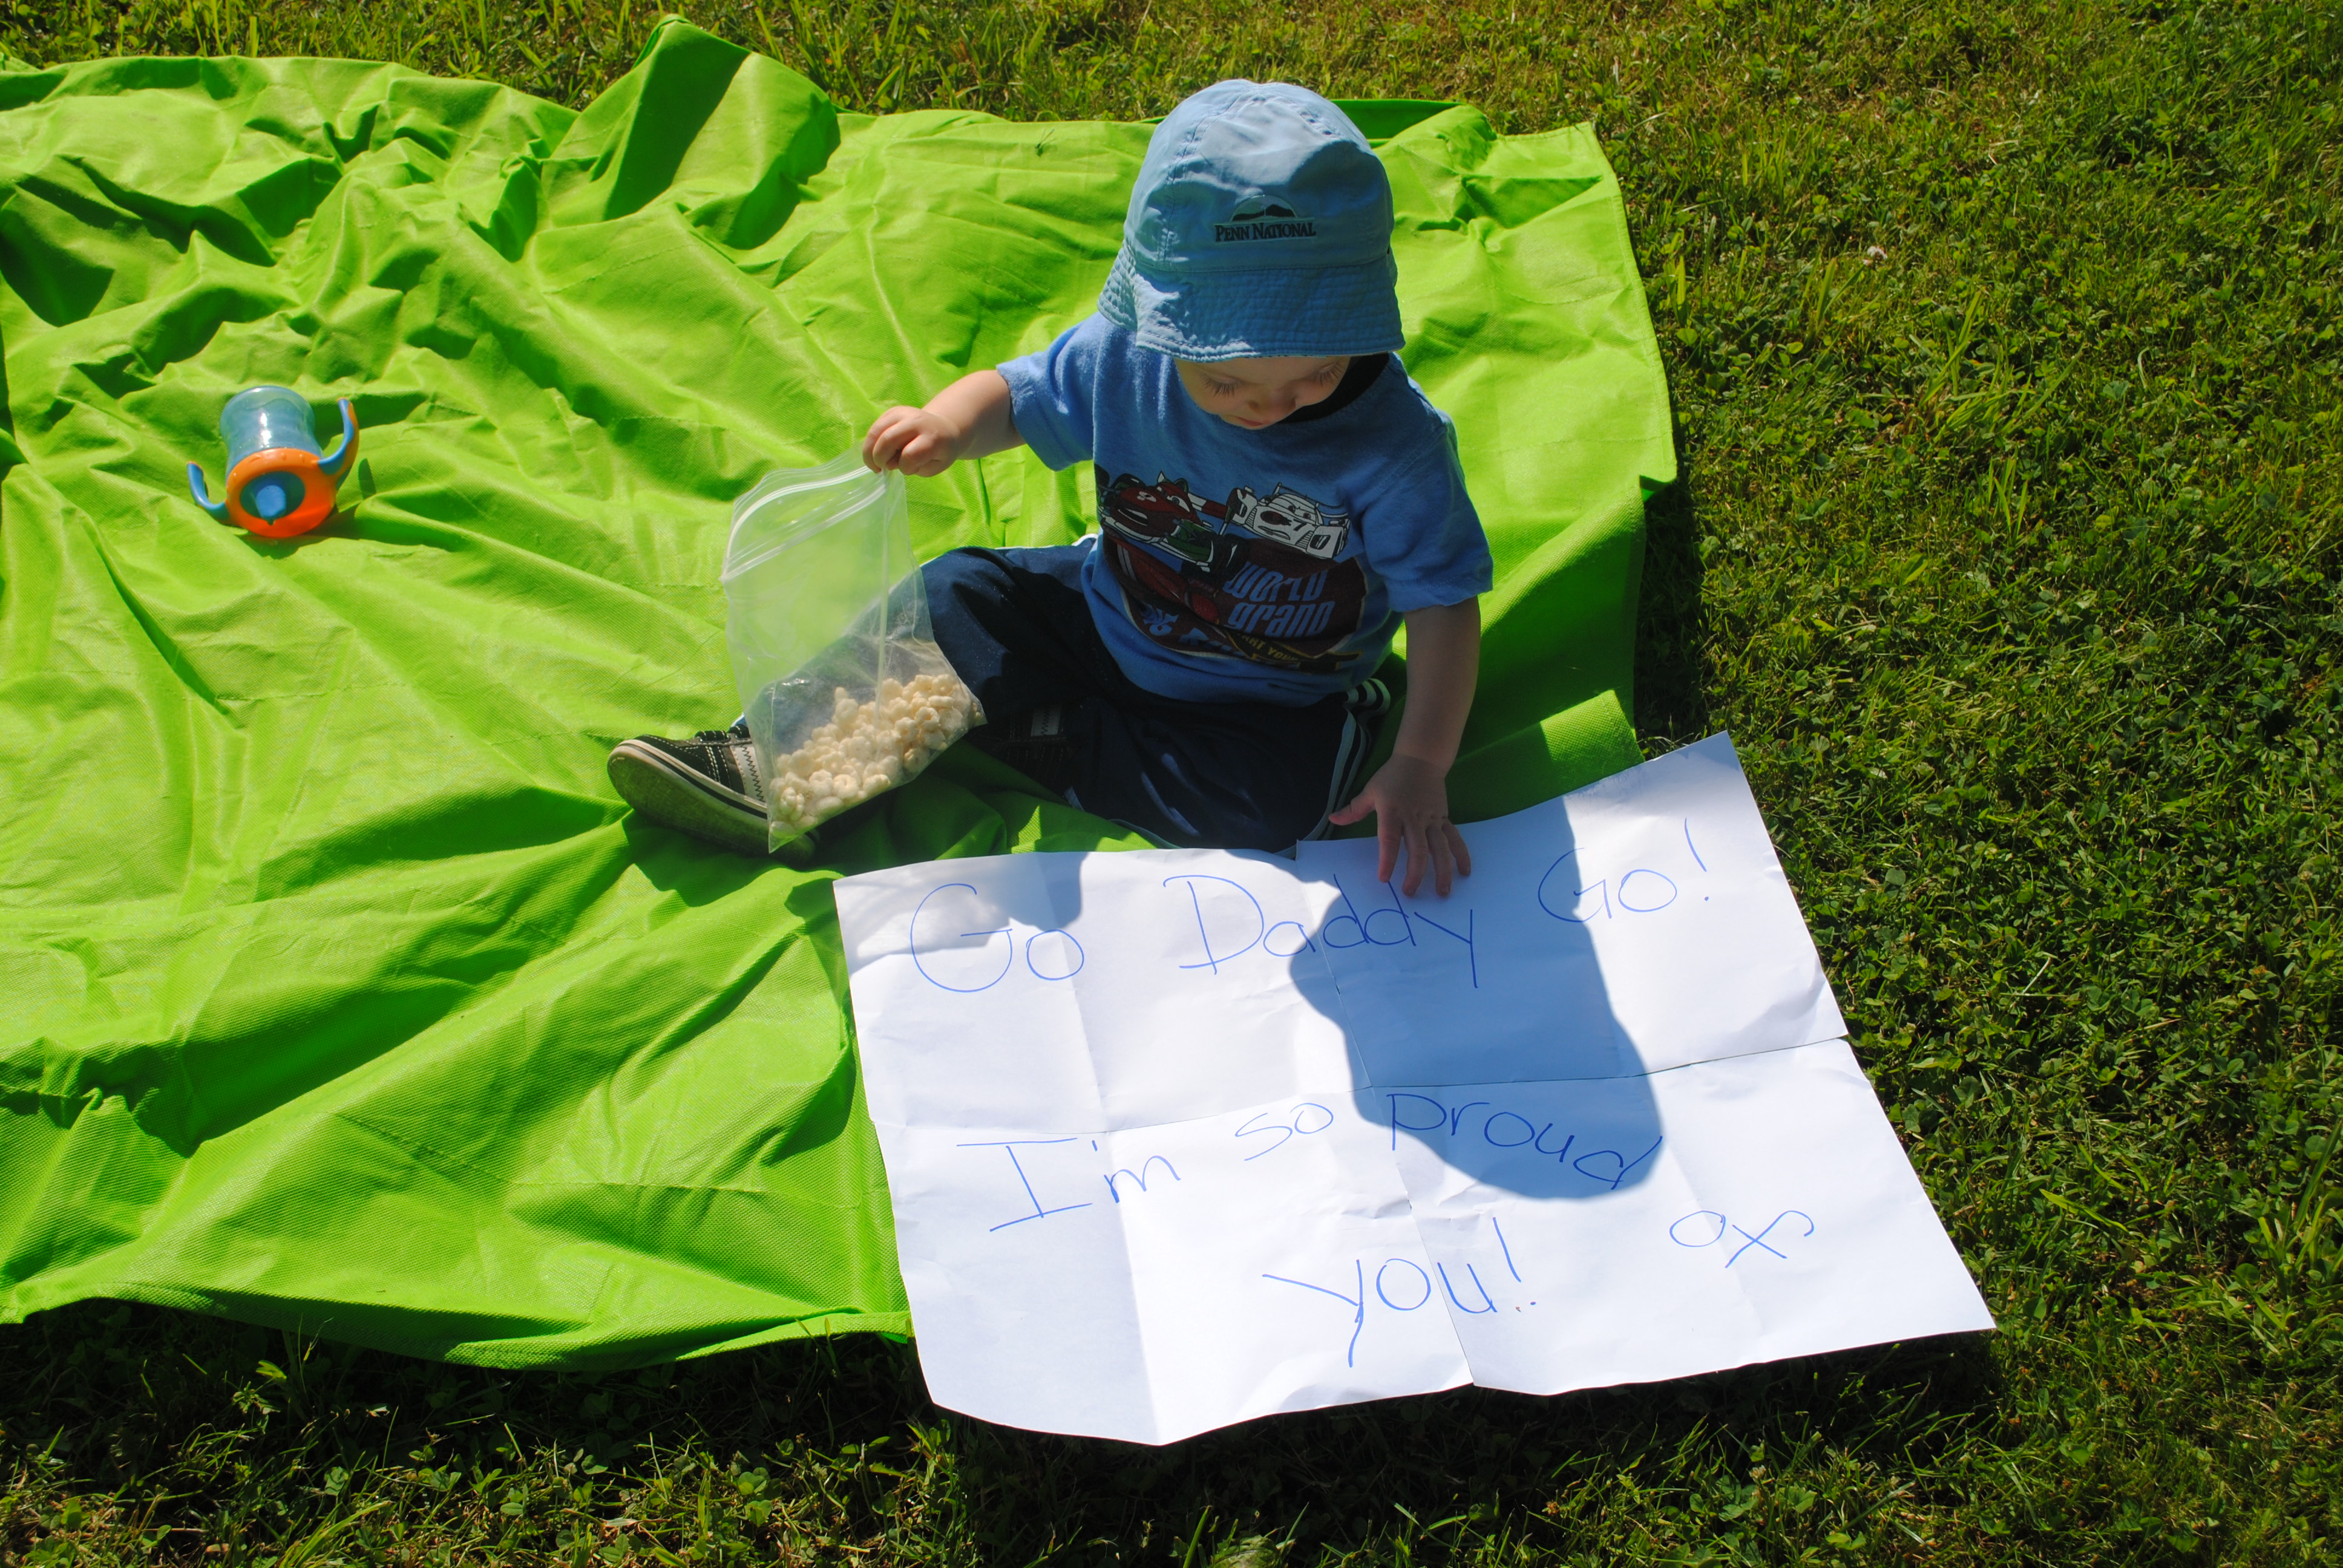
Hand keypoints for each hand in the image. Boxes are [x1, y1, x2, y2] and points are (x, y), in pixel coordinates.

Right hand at [862, 406, 964, 475]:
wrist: (943, 429)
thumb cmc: (939, 452)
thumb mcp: (934, 466)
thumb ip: (914, 467)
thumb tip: (889, 462)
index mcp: (932, 437)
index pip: (910, 455)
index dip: (905, 468)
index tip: (908, 470)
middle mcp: (916, 421)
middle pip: (888, 440)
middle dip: (880, 459)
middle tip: (883, 469)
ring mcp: (902, 413)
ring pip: (875, 432)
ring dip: (869, 452)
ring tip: (875, 464)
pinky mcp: (891, 412)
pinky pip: (874, 428)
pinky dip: (870, 444)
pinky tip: (876, 453)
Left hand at [1328, 752, 1471, 897]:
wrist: (1421, 759)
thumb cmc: (1392, 776)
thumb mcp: (1370, 790)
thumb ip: (1353, 810)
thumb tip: (1333, 819)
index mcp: (1393, 812)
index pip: (1390, 840)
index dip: (1387, 860)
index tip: (1384, 878)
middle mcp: (1414, 818)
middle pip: (1418, 850)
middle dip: (1415, 873)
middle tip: (1409, 892)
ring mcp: (1432, 820)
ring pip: (1440, 848)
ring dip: (1442, 871)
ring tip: (1442, 892)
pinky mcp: (1444, 819)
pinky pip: (1454, 839)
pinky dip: (1461, 855)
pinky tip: (1464, 872)